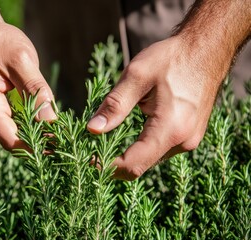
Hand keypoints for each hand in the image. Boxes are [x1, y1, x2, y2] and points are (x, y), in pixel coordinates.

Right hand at [0, 21, 55, 149]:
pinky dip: (25, 124)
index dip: (34, 149)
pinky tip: (42, 122)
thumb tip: (51, 121)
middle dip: (36, 143)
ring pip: (9, 131)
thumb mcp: (22, 60)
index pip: (10, 139)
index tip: (57, 150)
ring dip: (31, 134)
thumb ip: (36, 90)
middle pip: (10, 138)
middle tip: (62, 144)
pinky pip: (7, 121)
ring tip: (56, 136)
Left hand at [87, 36, 224, 179]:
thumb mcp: (137, 76)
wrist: (206, 51)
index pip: (133, 164)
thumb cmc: (172, 59)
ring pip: (150, 160)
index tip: (88, 158)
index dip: (107, 166)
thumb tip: (92, 129)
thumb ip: (114, 105)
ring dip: (128, 154)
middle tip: (93, 149)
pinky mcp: (189, 136)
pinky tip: (131, 132)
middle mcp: (183, 141)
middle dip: (115, 162)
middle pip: (141, 166)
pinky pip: (160, 150)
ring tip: (108, 140)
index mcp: (170, 128)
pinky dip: (142, 147)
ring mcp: (189, 141)